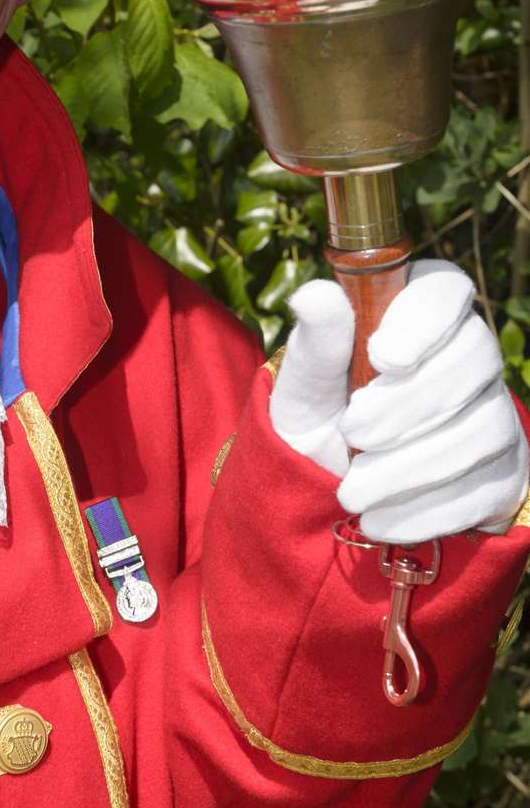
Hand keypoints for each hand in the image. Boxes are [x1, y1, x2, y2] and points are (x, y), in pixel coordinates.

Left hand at [270, 262, 528, 542]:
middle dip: (409, 404)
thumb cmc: (318, 416)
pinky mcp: (504, 470)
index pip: (445, 287)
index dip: (425, 319)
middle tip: (352, 433)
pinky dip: (427, 509)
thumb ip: (316, 343)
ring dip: (411, 466)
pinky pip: (487, 487)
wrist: (331, 488)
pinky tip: (380, 520)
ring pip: (484, 428)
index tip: (382, 358)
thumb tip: (313, 295)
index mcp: (415, 311)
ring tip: (352, 490)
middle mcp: (469, 352)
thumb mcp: (304, 384)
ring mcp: (495, 411)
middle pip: (475, 358)